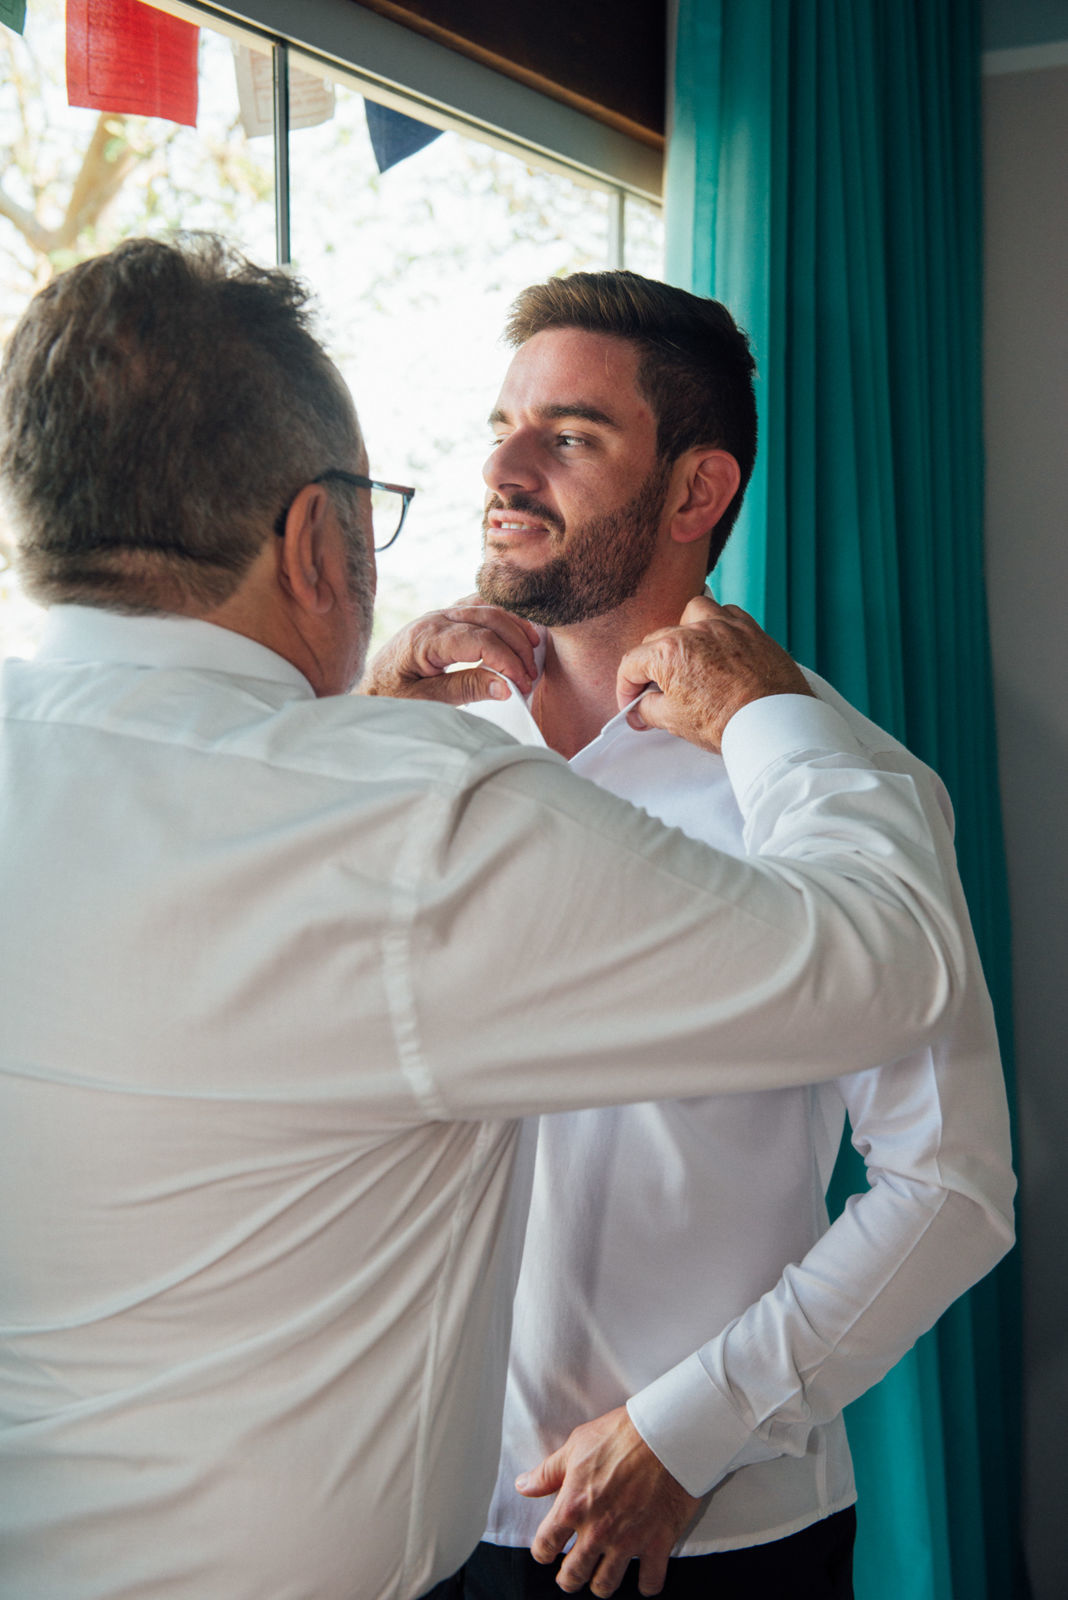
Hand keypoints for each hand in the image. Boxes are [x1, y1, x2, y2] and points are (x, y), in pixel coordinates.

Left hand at [359, 598, 539, 703]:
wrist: (367, 689)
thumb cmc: (391, 698)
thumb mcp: (425, 702)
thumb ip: (465, 690)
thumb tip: (506, 686)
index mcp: (427, 638)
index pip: (481, 640)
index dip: (508, 660)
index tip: (522, 684)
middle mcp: (434, 619)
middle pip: (490, 618)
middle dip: (516, 646)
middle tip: (529, 677)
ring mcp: (439, 615)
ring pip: (488, 607)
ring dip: (514, 628)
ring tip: (530, 654)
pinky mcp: (443, 619)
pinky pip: (478, 606)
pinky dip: (501, 617)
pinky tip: (515, 632)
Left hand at [516, 1407, 701, 1596]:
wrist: (665, 1434)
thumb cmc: (621, 1434)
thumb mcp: (576, 1445)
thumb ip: (548, 1473)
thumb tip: (523, 1486)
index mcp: (572, 1507)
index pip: (545, 1546)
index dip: (542, 1551)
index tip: (547, 1551)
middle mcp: (597, 1531)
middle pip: (573, 1575)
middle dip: (569, 1578)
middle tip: (571, 1574)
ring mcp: (628, 1541)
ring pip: (606, 1585)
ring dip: (601, 1584)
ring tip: (601, 1577)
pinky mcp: (658, 1543)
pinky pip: (650, 1582)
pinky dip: (646, 1584)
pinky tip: (642, 1577)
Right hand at [616, 595, 812, 752]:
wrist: (774, 725)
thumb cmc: (728, 723)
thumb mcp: (675, 722)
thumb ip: (649, 710)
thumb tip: (641, 709)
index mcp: (669, 652)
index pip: (631, 664)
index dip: (625, 688)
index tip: (632, 703)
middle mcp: (695, 631)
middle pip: (657, 640)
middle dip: (652, 666)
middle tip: (657, 692)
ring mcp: (725, 626)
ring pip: (692, 613)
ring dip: (684, 631)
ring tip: (688, 656)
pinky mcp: (751, 629)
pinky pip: (728, 613)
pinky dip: (718, 626)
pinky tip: (718, 646)